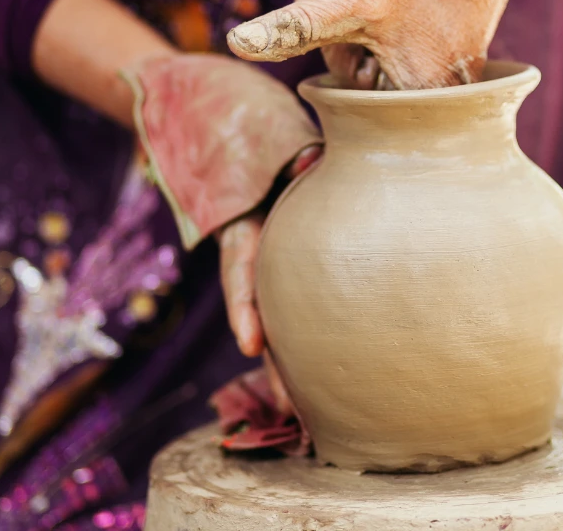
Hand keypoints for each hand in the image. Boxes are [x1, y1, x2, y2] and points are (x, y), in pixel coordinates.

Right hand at [217, 145, 319, 410]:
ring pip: (280, 324)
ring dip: (290, 368)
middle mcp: (255, 257)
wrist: (256, 145)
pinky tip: (323, 384)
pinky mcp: (294, 277)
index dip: (243, 307)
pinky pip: (297, 314)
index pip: (240, 270)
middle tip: (293, 407)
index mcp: (243, 227)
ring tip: (307, 416)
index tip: (249, 344)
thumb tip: (310, 164)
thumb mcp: (276, 148)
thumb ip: (292, 158)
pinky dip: (305, 347)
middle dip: (274, 363)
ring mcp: (273, 271)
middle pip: (262, 314)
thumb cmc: (271, 145)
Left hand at [226, 0, 562, 89]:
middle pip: (375, 86)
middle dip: (356, 46)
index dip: (341, 53)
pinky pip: (421, 56)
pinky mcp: (472, 58)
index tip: (352, 17)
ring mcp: (463, 80)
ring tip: (388, 0)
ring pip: (394, 68)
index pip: (353, 99)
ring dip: (378, 36)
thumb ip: (294, 27)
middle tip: (363, 4)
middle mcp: (448, 101)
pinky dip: (406, 32)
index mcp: (419, 102)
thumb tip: (236, 44)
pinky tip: (414, 1)